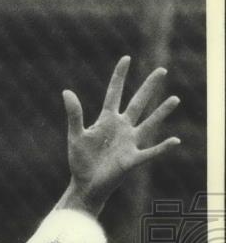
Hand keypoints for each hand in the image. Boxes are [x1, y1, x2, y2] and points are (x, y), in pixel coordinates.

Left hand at [62, 55, 181, 211]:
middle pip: (138, 103)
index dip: (119, 77)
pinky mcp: (132, 159)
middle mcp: (122, 128)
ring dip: (161, 113)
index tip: (126, 58)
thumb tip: (66, 91)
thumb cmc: (81, 161)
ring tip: (175, 99)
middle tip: (162, 70)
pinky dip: (162, 147)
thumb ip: (74, 114)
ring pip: (149, 124)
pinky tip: (175, 140)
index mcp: (106, 120)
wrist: (85, 184)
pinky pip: (150, 152)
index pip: (114, 93)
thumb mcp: (75, 135)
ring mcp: (129, 142)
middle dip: (148, 87)